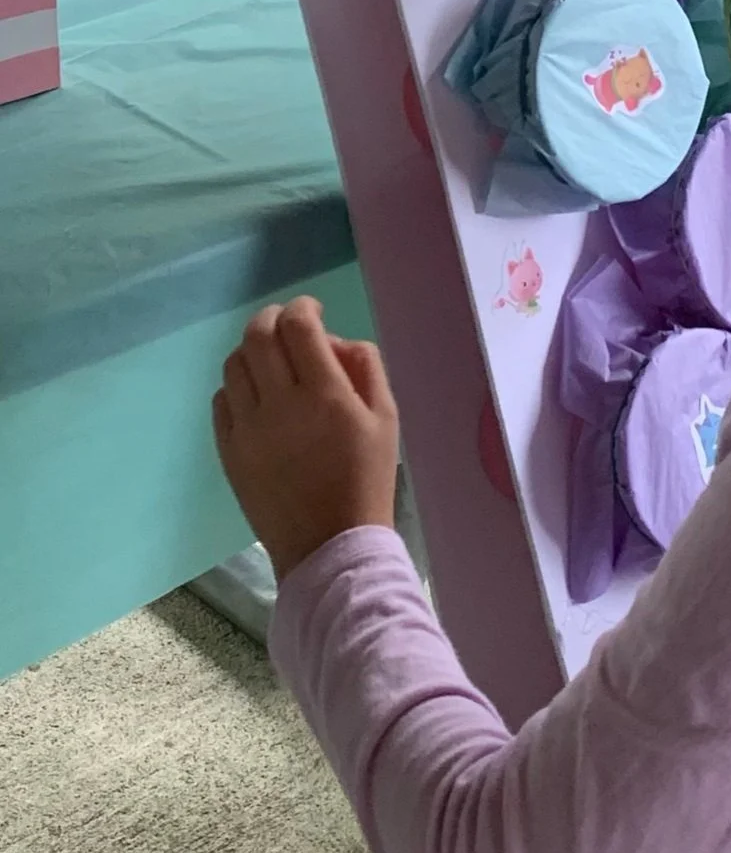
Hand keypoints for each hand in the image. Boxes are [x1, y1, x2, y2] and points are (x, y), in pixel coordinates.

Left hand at [214, 298, 398, 580]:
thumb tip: (335, 342)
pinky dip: (238, 387)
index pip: (299, 326)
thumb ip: (367, 368)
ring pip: (234, 364)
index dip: (303, 307)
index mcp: (325, 396)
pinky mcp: (228, 452)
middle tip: (288, 325)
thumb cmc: (367, 480)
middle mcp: (280, 405)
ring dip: (253, 351)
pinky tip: (257, 397)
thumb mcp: (387, 420)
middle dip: (273, 318)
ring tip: (272, 363)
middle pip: (258, 335)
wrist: (331, 546)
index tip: (313, 310)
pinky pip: (221, 401)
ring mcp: (248, 429)